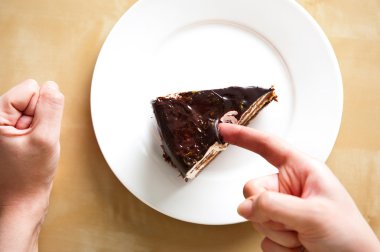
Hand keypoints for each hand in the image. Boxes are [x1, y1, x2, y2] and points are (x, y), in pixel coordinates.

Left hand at [0, 79, 63, 250]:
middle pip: (33, 98)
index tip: (37, 131)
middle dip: (41, 119)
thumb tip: (53, 87)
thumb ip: (51, 109)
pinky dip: (40, 134)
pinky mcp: (14, 134)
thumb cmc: (28, 176)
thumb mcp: (45, 139)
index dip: (41, 109)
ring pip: (36, 111)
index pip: (30, 89)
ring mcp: (6, 127)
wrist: (23, 201)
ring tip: (35, 147)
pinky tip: (35, 149)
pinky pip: (36, 122)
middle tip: (36, 141)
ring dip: (41, 128)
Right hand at [219, 123, 379, 251]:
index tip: (225, 130)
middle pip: (252, 189)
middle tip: (291, 222)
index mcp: (301, 171)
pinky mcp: (278, 230)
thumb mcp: (313, 214)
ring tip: (301, 235)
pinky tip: (298, 245)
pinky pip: (261, 236)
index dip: (245, 136)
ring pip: (254, 215)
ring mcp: (282, 210)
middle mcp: (289, 188)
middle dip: (267, 210)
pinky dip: (278, 244)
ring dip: (276, 230)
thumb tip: (246, 205)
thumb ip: (274, 205)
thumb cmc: (347, 235)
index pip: (267, 146)